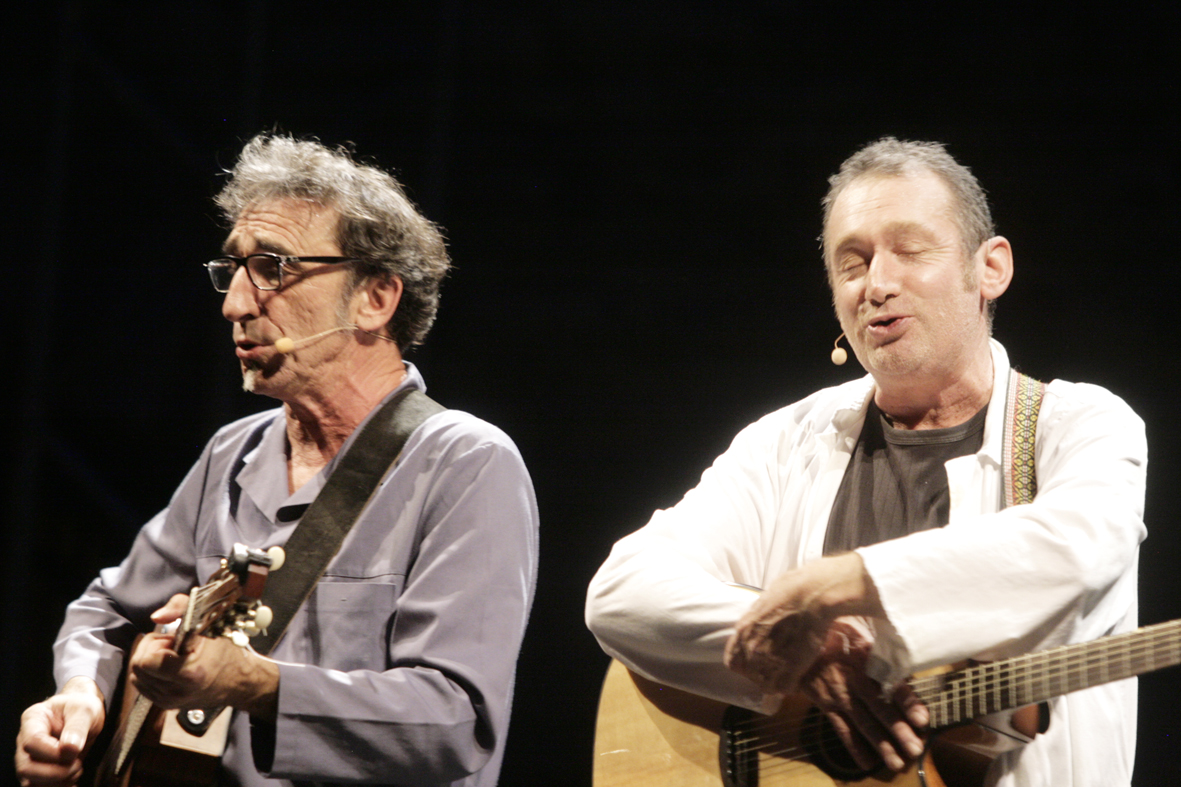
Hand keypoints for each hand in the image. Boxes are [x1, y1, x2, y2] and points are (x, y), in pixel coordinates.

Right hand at [15, 678, 104, 786]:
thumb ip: (78, 727)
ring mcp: (30, 757)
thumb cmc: (82, 708)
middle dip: (55, 773)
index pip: (32, 742)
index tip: (74, 751)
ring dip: (57, 783)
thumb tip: (69, 750)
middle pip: (26, 767)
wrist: (85, 716)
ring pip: (30, 782)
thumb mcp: (86, 709)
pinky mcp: (38, 771)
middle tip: (78, 765)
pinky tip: (72, 784)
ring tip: (77, 770)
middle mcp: (25, 740)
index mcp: (33, 719)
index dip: (52, 752)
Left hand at [129, 594, 279, 719]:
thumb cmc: (226, 652)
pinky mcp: (165, 705)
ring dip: (150, 662)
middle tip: (172, 645)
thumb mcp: (209, 622)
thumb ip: (181, 607)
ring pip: (136, 677)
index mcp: (187, 673)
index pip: (145, 661)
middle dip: (151, 650)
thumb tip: (156, 616)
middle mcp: (175, 692)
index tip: (173, 640)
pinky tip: (169, 666)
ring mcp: (169, 702)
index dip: (155, 644)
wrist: (239, 682)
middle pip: (137, 668)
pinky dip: (151, 673)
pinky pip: (143, 686)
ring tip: (172, 656)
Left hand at [725, 553, 879, 693]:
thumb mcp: (763, 601)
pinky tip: (796, 679)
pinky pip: (783, 688)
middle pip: (749, 674)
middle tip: (776, 669)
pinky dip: (790, 686)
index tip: (755, 663)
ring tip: (787, 675)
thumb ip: (756, 618)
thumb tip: (758, 621)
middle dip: (761, 674)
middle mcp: (752, 647)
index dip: (744, 664)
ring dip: (775, 681)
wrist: (812, 594)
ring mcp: (770, 659)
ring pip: (765, 684)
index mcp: (744, 630)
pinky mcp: (790, 666)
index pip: (732, 661)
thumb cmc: (791, 589)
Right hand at [801, 617, 926, 772]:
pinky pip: (841, 729)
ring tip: (896, 763)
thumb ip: (876, 639)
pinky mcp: (825, 705)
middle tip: (915, 749)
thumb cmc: (830, 629)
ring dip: (880, 744)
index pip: (890, 683)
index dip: (907, 702)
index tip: (922, 718)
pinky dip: (854, 747)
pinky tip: (867, 762)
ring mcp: (839, 696)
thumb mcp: (854, 626)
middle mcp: (853, 681)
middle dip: (899, 731)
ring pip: (863, 724)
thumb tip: (901, 644)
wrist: (795, 638)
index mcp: (864, 660)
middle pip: (880, 709)